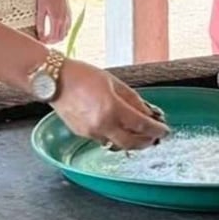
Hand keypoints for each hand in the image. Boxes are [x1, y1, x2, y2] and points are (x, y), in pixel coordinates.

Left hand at [36, 0, 71, 44]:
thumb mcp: (40, 8)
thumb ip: (40, 23)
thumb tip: (40, 34)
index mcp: (56, 19)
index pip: (53, 37)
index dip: (46, 41)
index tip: (40, 40)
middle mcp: (64, 19)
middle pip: (61, 38)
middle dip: (52, 41)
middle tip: (44, 40)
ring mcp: (68, 16)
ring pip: (66, 33)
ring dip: (58, 37)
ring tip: (49, 35)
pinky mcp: (69, 12)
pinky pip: (68, 26)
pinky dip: (63, 31)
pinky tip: (56, 28)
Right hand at [51, 59, 168, 150]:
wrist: (54, 80)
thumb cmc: (82, 75)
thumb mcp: (113, 82)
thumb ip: (132, 99)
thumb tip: (147, 112)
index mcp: (112, 108)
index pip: (142, 125)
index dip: (156, 129)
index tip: (164, 130)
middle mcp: (102, 124)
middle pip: (131, 143)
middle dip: (146, 142)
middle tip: (154, 138)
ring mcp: (91, 132)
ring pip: (117, 144)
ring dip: (130, 141)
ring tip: (138, 135)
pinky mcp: (82, 134)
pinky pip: (104, 139)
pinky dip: (114, 136)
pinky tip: (118, 128)